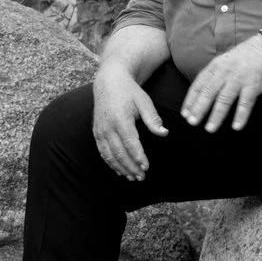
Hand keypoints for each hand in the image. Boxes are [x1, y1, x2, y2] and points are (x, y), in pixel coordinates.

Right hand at [90, 63, 167, 179]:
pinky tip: (120, 170)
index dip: (138, 157)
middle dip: (130, 167)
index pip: (130, 143)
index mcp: (121, 119)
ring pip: (109, 155)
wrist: (108, 82)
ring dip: (121, 168)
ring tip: (132, 177)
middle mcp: (108, 127)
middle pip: (119, 152)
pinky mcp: (96, 132)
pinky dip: (111, 163)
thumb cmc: (130, 92)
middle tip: (141, 177)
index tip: (146, 167)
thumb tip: (164, 133)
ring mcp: (100, 130)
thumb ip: (153, 119)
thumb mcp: (144, 101)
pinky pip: (102, 152)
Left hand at [179, 36, 261, 132]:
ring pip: (224, 99)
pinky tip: (237, 126)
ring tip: (210, 128)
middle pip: (208, 93)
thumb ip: (215, 75)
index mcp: (216, 66)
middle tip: (192, 122)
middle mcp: (225, 72)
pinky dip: (241, 115)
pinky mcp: (254, 84)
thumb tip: (203, 93)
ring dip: (216, 115)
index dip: (190, 100)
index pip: (199, 85)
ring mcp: (239, 78)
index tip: (185, 113)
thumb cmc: (246, 55)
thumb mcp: (225, 60)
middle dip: (199, 109)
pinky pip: (246, 102)